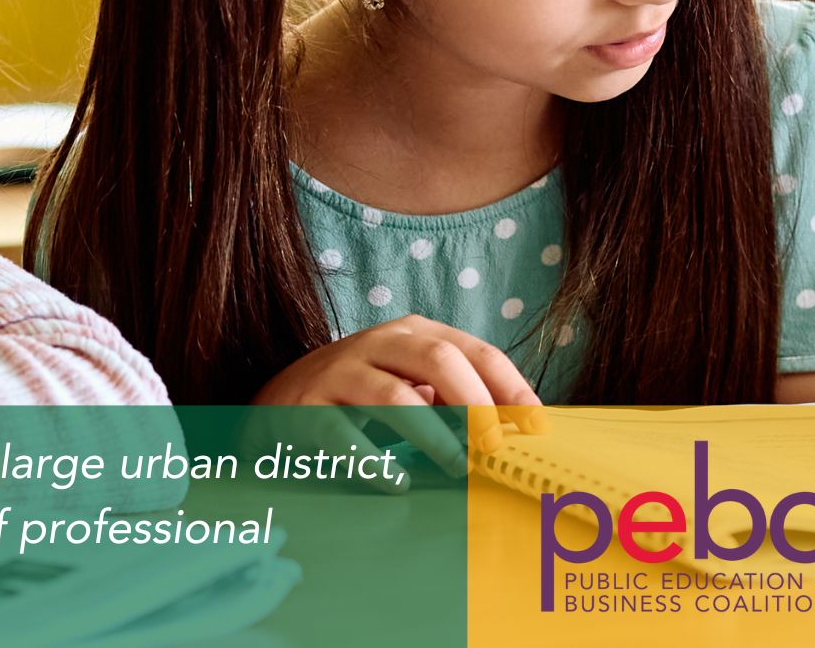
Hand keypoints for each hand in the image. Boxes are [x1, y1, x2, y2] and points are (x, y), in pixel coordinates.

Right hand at [251, 315, 545, 473]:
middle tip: (495, 447)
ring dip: (436, 438)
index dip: (512, 388)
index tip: (538, 427)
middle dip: (477, 405)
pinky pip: (345, 437)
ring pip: (395, 398)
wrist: (275, 405)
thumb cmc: (360, 397)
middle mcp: (375, 344)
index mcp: (410, 333)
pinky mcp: (307, 409)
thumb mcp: (410, 382)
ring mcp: (338, 374)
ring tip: (456, 468)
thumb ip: (455, 397)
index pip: (475, 351)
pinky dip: (376, 463)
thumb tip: (516, 429)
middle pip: (439, 360)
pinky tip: (395, 482)